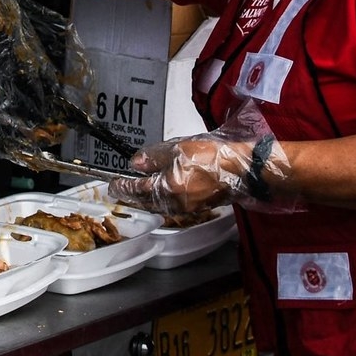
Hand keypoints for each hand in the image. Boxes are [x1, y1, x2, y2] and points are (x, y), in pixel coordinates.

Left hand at [118, 135, 254, 214]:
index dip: (123, 185)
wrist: (243, 169)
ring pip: (158, 205)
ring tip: (136, 190)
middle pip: (146, 201)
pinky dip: (160, 198)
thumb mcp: (178, 148)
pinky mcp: (197, 205)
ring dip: (145, 198)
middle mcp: (174, 203)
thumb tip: (135, 162)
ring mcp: (186, 207)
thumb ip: (154, 156)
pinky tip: (160, 190)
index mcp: (167, 189)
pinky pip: (171, 204)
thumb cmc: (213, 157)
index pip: (137, 189)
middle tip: (119, 189)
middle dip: (131, 195)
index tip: (112, 183)